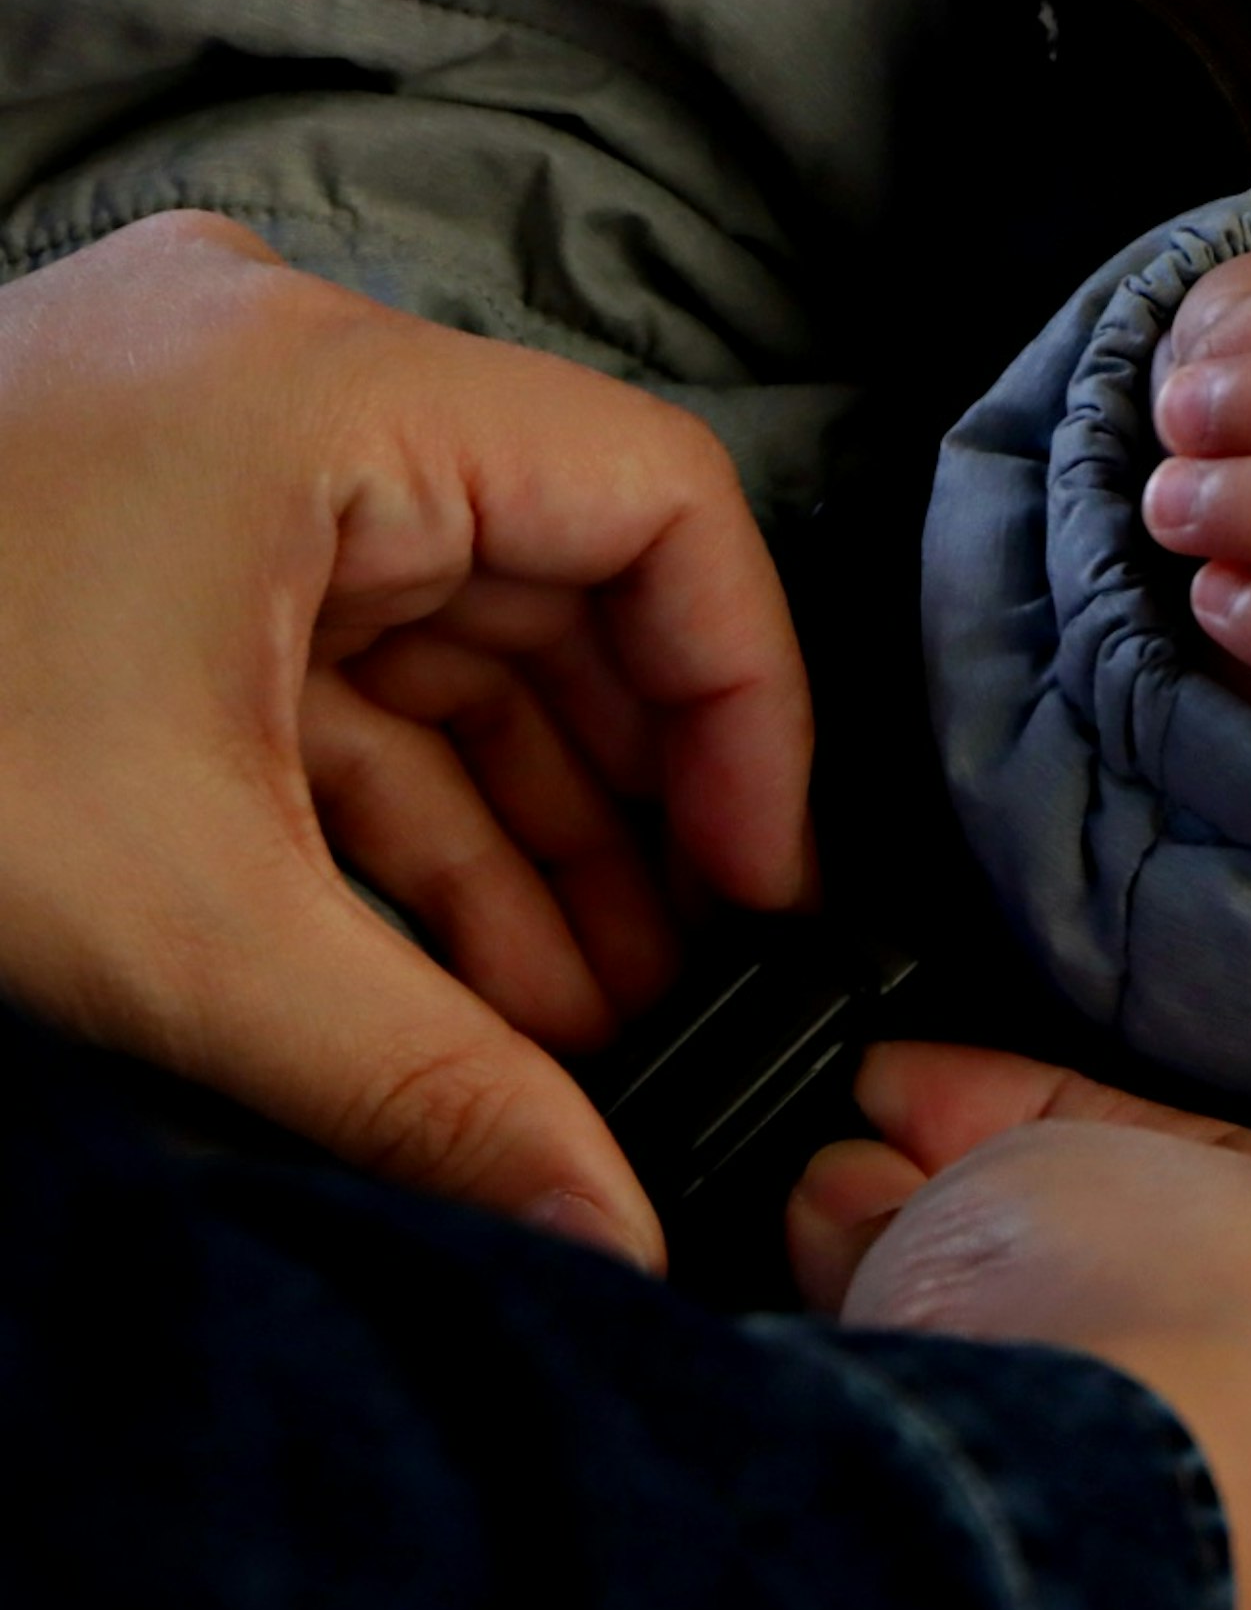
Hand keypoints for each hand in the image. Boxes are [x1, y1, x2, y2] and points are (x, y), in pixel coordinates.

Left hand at [0, 213, 813, 1265]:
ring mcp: (194, 446)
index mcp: (320, 396)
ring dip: (514, 839)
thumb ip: (432, 1080)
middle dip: (622, 810)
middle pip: (565, 583)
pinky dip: (393, 814)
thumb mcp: (179, 930)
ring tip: (555, 1029)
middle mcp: (276, 380)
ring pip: (449, 640)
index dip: (748, 708)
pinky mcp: (131, 529)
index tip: (759, 884)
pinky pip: (332, 661)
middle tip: (664, 994)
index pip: (661, 505)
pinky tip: (442, 975)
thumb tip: (611, 1229)